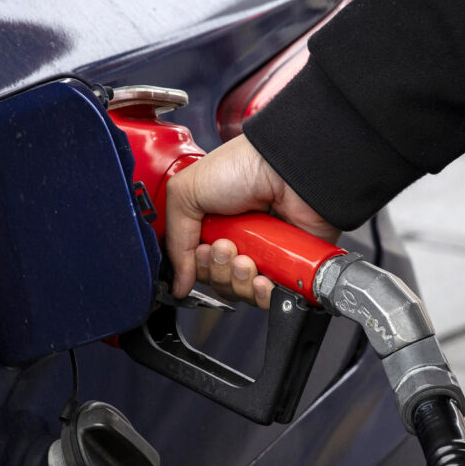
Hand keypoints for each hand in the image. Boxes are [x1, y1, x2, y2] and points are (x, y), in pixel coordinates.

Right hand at [165, 134, 339, 307]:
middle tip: (226, 247)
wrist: (287, 168)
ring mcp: (264, 255)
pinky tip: (262, 277)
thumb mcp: (186, 193)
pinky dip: (263, 294)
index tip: (203, 251)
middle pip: (218, 282)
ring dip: (238, 280)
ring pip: (242, 292)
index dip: (197, 266)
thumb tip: (179, 282)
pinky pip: (271, 298)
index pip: (198, 266)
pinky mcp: (288, 266)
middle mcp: (238, 242)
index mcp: (213, 227)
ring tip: (247, 258)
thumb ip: (176, 241)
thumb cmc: (242, 167)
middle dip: (217, 270)